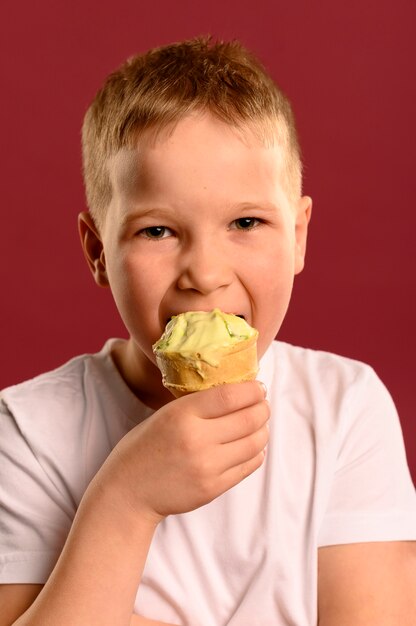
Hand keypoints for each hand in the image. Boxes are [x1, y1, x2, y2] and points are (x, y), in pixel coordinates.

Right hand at [101, 381, 268, 523]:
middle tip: (263, 405)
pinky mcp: (213, 488)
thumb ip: (198, 405)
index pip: (230, 396)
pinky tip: (251, 446)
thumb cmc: (144, 448)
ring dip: (263, 430)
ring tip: (259, 425)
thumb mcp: (164, 415)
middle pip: (249, 418)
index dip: (252, 390)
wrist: (127, 492)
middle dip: (263, 408)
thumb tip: (238, 392)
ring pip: (254, 443)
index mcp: (181, 415)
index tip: (258, 387)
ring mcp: (207, 467)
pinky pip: (248, 465)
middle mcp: (197, 440)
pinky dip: (256, 452)